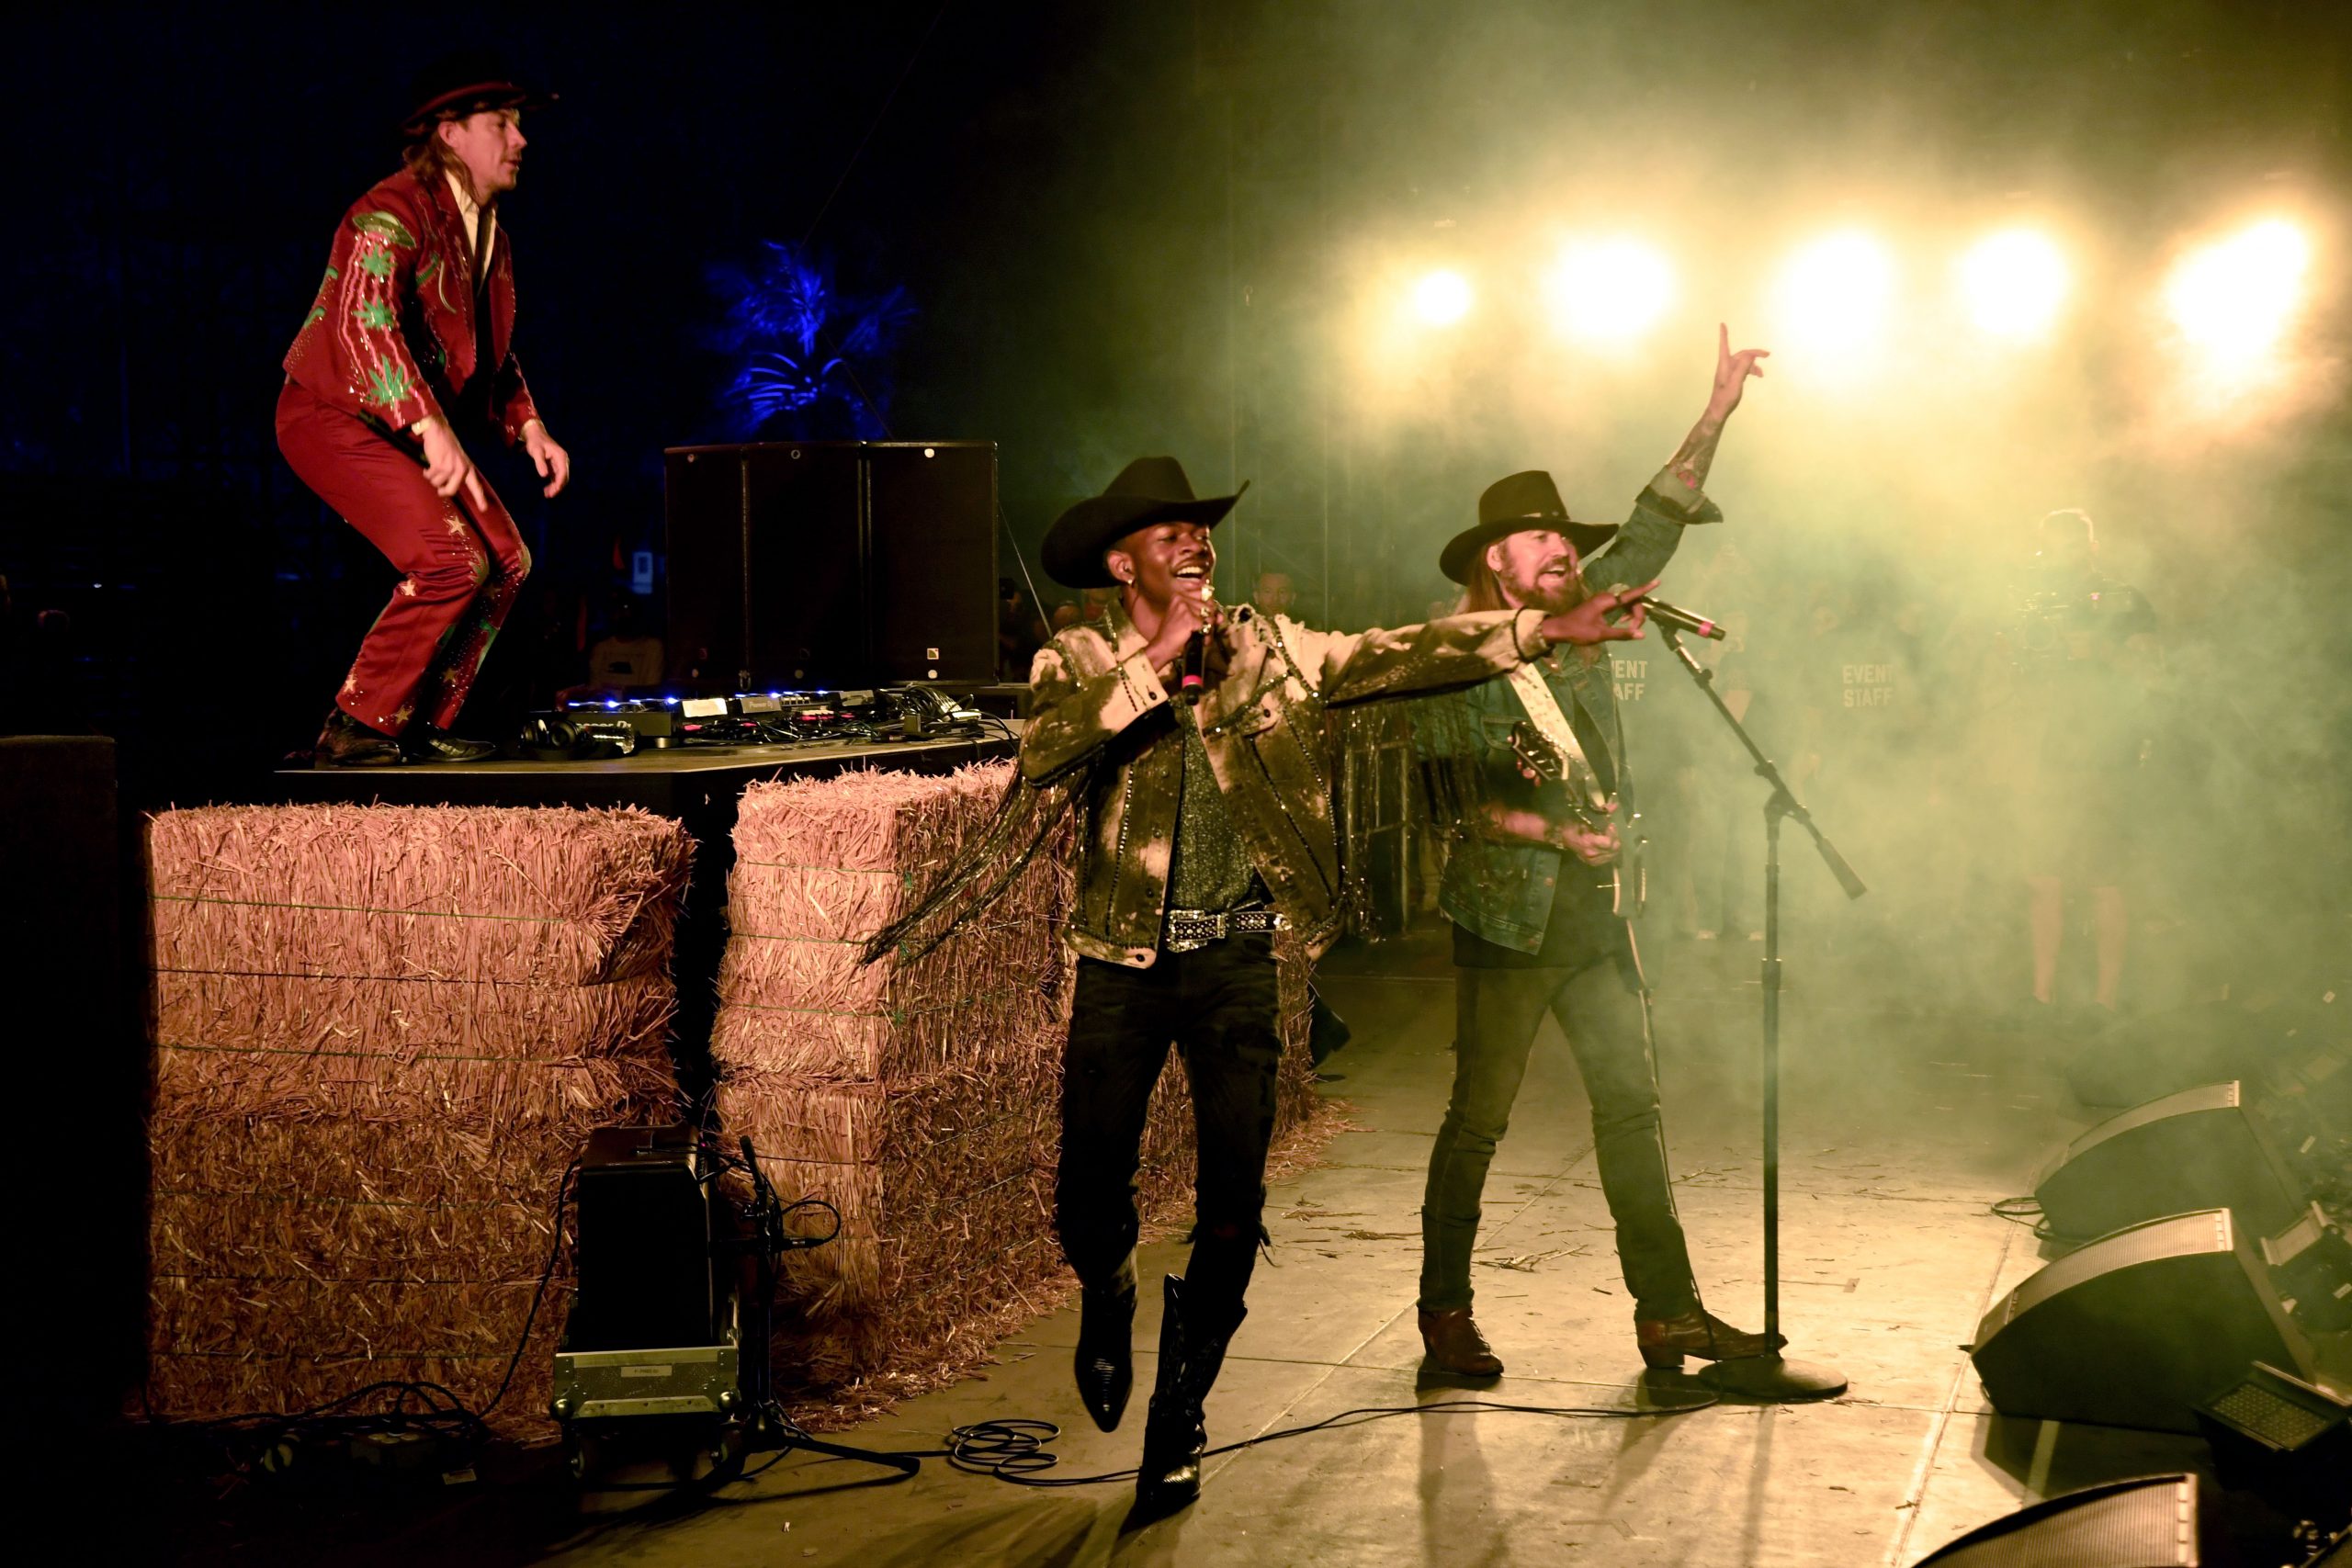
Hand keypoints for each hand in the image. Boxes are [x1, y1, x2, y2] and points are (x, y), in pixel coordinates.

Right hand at [418, 418, 488, 512]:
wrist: (437, 430)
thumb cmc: (446, 444)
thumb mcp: (458, 458)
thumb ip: (457, 472)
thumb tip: (448, 487)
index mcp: (468, 468)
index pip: (476, 486)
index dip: (479, 498)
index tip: (484, 509)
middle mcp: (461, 470)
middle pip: (451, 491)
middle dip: (443, 491)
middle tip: (440, 490)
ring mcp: (450, 468)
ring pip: (437, 484)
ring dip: (432, 477)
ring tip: (433, 467)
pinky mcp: (439, 466)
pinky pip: (430, 477)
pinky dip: (426, 472)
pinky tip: (428, 465)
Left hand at [523, 420, 571, 497]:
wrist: (535, 435)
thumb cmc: (535, 442)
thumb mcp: (536, 451)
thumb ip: (540, 463)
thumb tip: (544, 476)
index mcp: (561, 456)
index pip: (563, 473)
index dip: (559, 483)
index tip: (553, 492)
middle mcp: (563, 460)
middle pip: (564, 477)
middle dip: (558, 487)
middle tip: (549, 496)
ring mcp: (559, 463)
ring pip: (561, 478)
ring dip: (555, 486)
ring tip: (547, 494)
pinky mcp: (555, 465)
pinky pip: (556, 476)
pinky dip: (553, 483)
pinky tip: (546, 489)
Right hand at [1144, 584, 1221, 681]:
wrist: (1162, 647)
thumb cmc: (1174, 634)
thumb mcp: (1188, 619)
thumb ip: (1205, 614)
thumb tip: (1221, 616)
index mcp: (1179, 596)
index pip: (1204, 594)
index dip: (1209, 607)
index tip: (1207, 616)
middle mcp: (1181, 598)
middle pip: (1209, 606)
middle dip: (1210, 620)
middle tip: (1204, 630)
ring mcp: (1184, 608)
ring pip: (1209, 616)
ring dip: (1209, 629)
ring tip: (1202, 636)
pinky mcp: (1188, 618)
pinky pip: (1206, 625)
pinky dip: (1206, 635)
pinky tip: (1202, 640)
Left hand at [1540, 580, 1655, 646]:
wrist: (1559, 629)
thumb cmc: (1578, 631)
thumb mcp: (1601, 634)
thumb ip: (1622, 633)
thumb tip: (1642, 634)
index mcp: (1607, 601)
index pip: (1630, 594)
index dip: (1645, 589)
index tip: (1657, 582)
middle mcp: (1606, 597)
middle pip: (1631, 600)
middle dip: (1638, 614)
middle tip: (1635, 630)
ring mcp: (1603, 600)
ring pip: (1625, 603)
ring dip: (1632, 614)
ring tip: (1630, 628)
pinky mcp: (1600, 604)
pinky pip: (1618, 605)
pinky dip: (1624, 613)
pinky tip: (1622, 622)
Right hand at [1558, 818, 1621, 865]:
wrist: (1563, 837)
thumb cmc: (1572, 825)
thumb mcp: (1584, 816)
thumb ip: (1601, 812)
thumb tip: (1615, 805)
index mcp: (1587, 843)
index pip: (1608, 842)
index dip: (1612, 833)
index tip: (1610, 825)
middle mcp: (1591, 854)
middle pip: (1613, 848)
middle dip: (1614, 837)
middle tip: (1610, 829)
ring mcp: (1592, 860)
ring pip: (1613, 854)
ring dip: (1613, 844)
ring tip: (1608, 836)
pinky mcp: (1594, 863)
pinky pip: (1609, 859)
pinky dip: (1610, 851)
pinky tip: (1606, 845)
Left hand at [1706, 322, 1769, 418]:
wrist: (1719, 410)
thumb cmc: (1725, 397)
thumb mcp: (1735, 382)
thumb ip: (1742, 368)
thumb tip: (1749, 355)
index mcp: (1724, 364)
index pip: (1724, 346)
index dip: (1723, 335)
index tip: (1722, 324)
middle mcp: (1726, 365)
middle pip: (1741, 354)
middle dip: (1754, 353)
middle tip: (1767, 355)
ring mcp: (1728, 372)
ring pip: (1743, 362)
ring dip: (1753, 365)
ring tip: (1761, 374)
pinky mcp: (1732, 377)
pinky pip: (1743, 369)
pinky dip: (1751, 370)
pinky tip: (1757, 375)